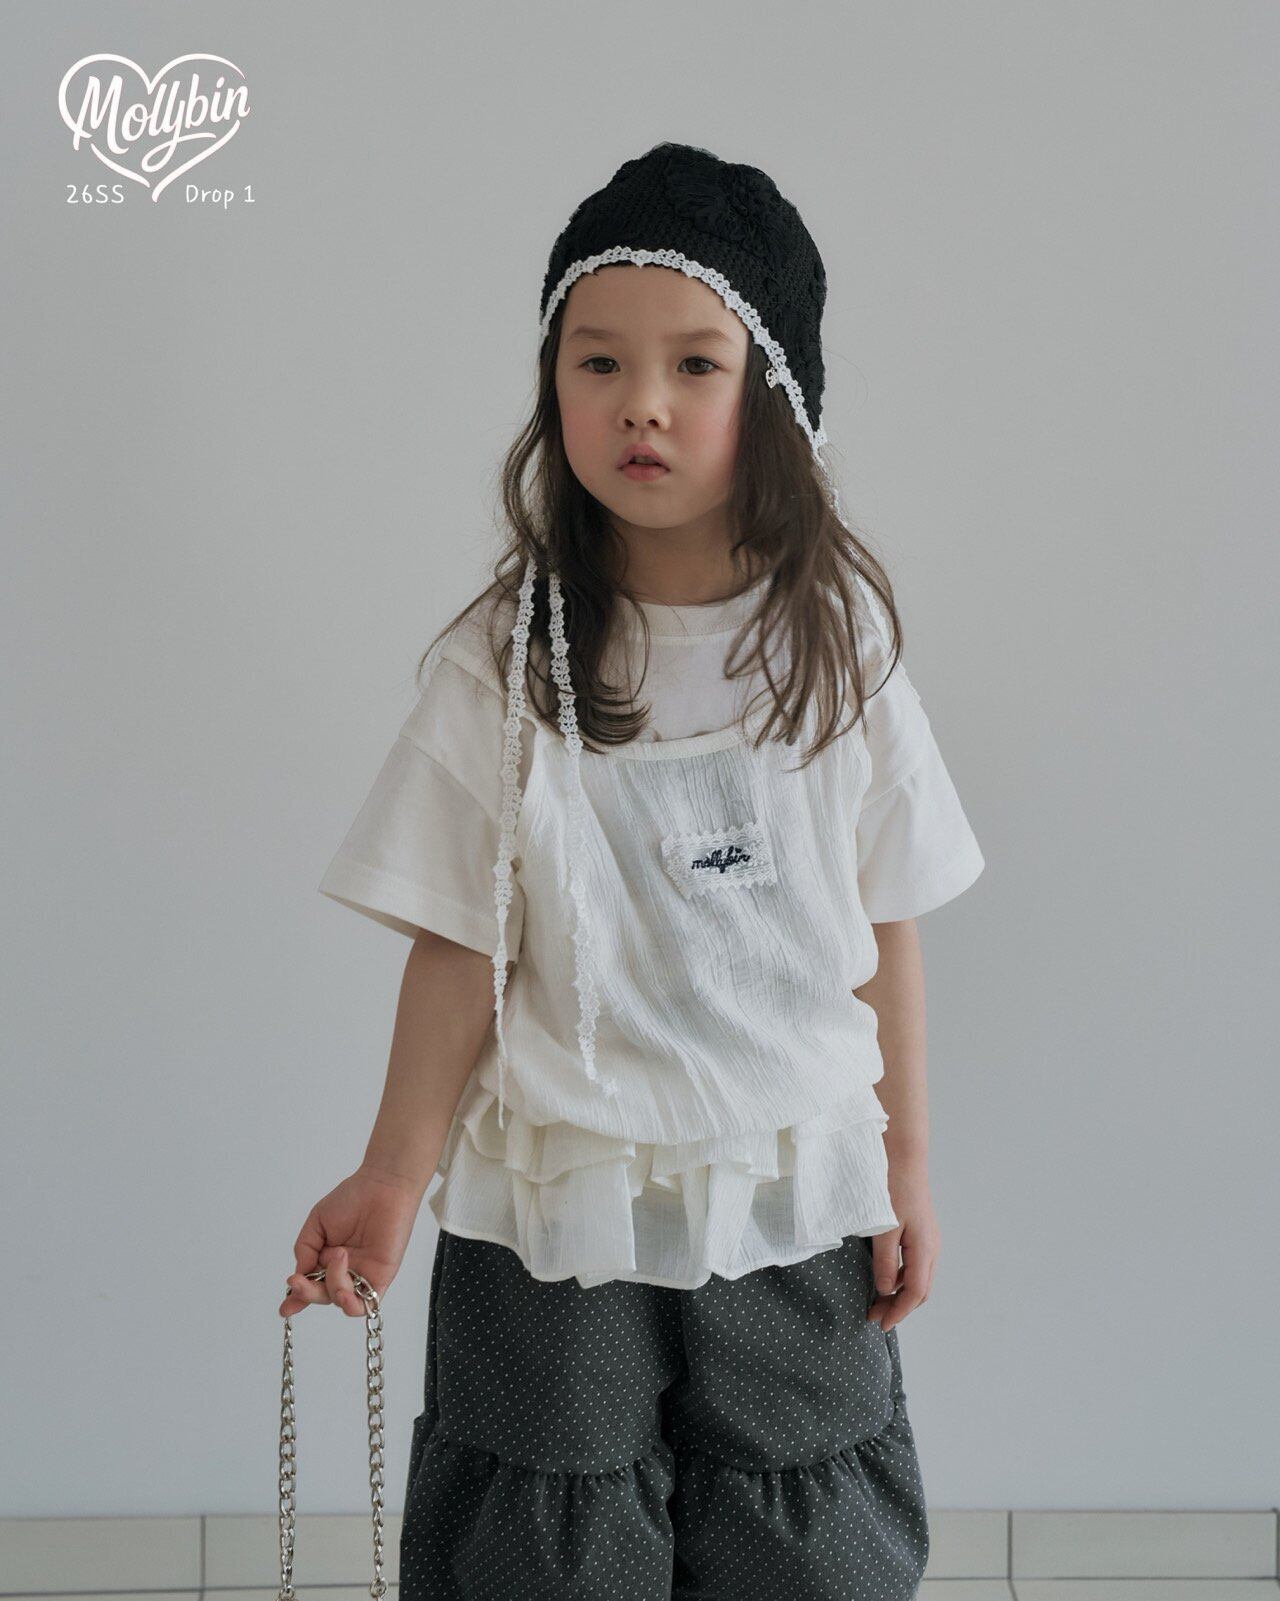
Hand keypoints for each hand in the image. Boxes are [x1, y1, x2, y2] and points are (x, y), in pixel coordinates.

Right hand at [279, 1164, 425, 1318]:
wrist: (382, 1187)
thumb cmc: (351, 1199)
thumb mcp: (317, 1222)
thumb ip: (305, 1249)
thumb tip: (299, 1275)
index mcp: (327, 1259)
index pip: (310, 1284)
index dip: (297, 1298)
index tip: (284, 1309)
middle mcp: (344, 1270)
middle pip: (322, 1295)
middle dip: (308, 1293)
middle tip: (299, 1281)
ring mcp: (362, 1275)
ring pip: (341, 1300)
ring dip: (332, 1287)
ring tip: (338, 1256)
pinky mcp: (381, 1277)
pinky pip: (365, 1303)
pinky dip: (350, 1303)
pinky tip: (344, 1291)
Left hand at [865, 1155, 938, 1332]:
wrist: (904, 1157)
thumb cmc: (893, 1188)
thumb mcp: (884, 1227)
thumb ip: (884, 1261)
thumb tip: (884, 1290)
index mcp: (925, 1250)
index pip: (915, 1293)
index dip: (898, 1312)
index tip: (880, 1324)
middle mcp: (932, 1248)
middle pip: (919, 1290)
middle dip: (898, 1307)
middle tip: (874, 1316)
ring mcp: (928, 1240)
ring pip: (917, 1278)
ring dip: (898, 1292)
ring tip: (876, 1300)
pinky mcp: (921, 1232)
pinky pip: (914, 1264)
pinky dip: (899, 1277)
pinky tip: (883, 1276)